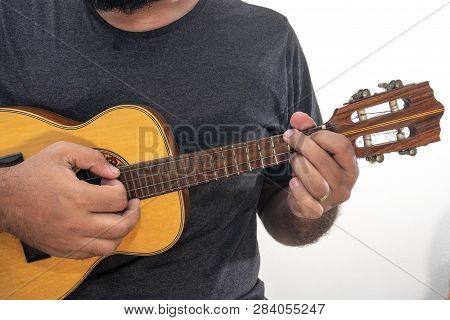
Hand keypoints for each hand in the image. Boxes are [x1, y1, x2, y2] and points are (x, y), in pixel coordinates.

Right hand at [0, 141, 139, 258]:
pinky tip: (102, 228)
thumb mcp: (61, 152)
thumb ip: (92, 157)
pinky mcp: (64, 250)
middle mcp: (76, 223)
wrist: (4, 201)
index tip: (110, 184)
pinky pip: (94, 254)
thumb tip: (114, 173)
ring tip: (119, 217)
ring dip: (121, 230)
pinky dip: (104, 242)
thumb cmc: (32, 176)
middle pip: (121, 226)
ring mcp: (70, 240)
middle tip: (131, 204)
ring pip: (111, 245)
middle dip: (132, 213)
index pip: (118, 199)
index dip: (121, 188)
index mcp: (76, 197)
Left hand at [283, 112, 358, 218]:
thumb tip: (297, 117)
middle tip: (290, 139)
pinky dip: (298, 191)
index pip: (342, 146)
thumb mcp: (314, 148)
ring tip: (294, 161)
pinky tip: (293, 182)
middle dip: (303, 146)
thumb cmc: (313, 169)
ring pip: (316, 182)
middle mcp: (346, 183)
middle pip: (324, 162)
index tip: (305, 133)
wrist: (308, 201)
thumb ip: (307, 130)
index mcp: (350, 165)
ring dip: (299, 167)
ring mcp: (332, 199)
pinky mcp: (318, 212)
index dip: (321, 136)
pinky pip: (308, 203)